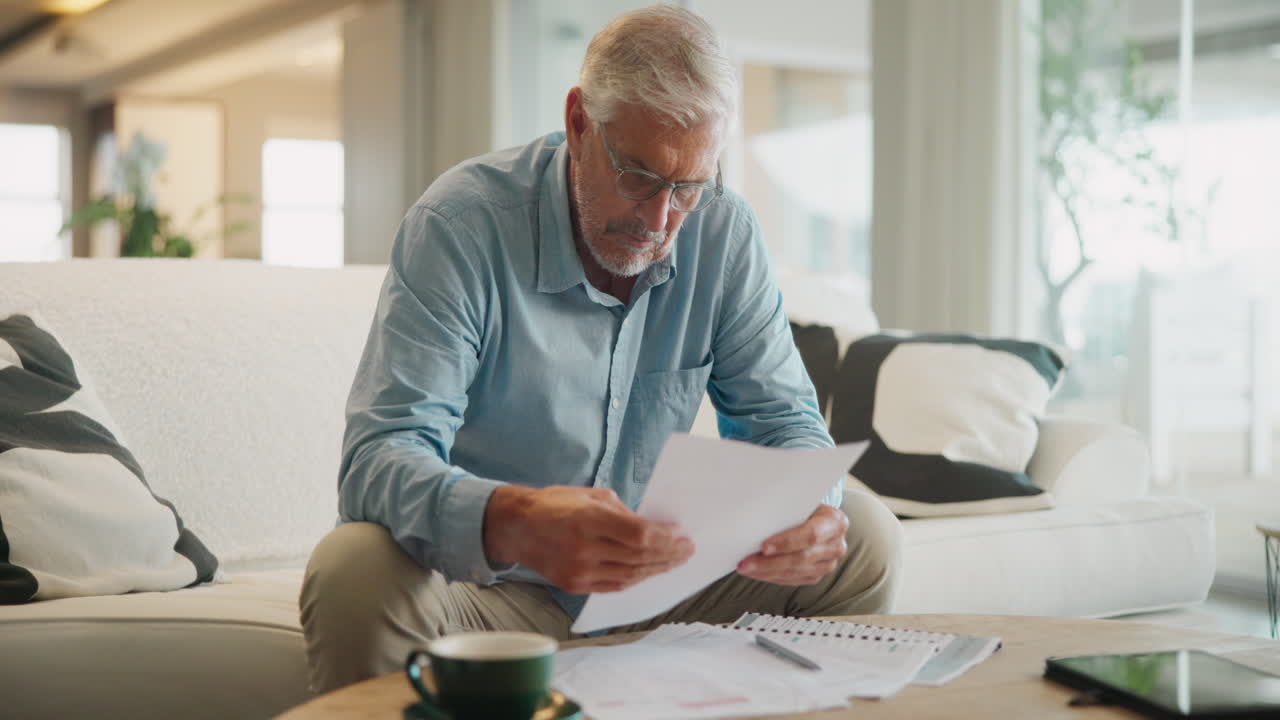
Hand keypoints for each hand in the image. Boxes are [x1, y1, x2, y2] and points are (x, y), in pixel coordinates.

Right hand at [483, 485, 694, 593]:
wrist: (517, 527)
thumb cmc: (555, 504)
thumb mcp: (590, 495)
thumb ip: (622, 512)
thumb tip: (652, 527)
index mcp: (588, 519)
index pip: (639, 535)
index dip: (665, 538)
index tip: (681, 534)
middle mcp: (584, 548)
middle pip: (639, 557)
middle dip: (668, 554)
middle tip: (687, 550)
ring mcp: (578, 570)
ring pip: (630, 575)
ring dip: (657, 569)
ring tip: (674, 561)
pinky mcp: (574, 585)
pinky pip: (614, 586)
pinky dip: (636, 578)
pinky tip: (650, 570)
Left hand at [736, 504, 847, 584]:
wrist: (817, 517)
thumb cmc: (804, 506)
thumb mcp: (801, 501)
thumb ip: (787, 507)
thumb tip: (754, 515)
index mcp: (835, 522)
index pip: (811, 535)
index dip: (787, 542)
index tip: (763, 546)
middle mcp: (836, 545)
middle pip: (801, 558)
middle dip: (770, 562)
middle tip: (746, 563)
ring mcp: (828, 563)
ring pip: (795, 572)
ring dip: (766, 572)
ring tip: (746, 568)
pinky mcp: (817, 575)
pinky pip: (793, 580)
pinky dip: (772, 576)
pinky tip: (757, 572)